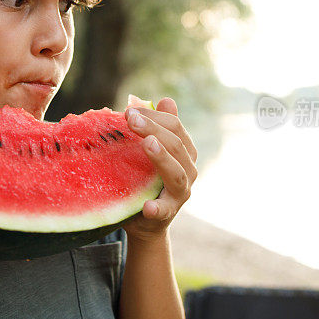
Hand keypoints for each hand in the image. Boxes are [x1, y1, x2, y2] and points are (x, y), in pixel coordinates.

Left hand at [121, 97, 197, 242]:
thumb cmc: (146, 179)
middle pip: (177, 146)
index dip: (155, 116)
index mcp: (185, 152)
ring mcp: (180, 193)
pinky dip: (157, 208)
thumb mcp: (151, 151)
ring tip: (147, 144)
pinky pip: (164, 210)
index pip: (176, 127)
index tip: (130, 110)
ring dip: (162, 157)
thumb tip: (166, 99)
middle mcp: (188, 170)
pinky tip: (147, 207)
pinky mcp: (167, 213)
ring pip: (177, 173)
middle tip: (132, 119)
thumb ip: (158, 128)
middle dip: (154, 129)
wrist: (144, 219)